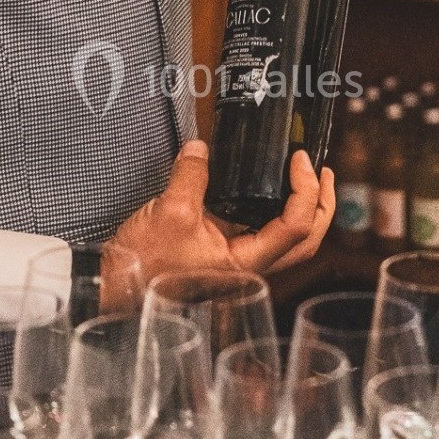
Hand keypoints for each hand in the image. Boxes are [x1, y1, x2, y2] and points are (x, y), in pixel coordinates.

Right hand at [108, 140, 333, 284]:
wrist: (117, 290)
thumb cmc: (143, 265)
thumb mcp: (169, 211)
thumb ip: (191, 176)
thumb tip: (200, 148)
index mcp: (245, 263)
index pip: (295, 227)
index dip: (305, 190)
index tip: (300, 160)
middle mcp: (249, 268)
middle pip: (306, 241)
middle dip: (321, 204)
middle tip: (321, 169)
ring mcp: (239, 264)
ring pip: (290, 241)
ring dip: (304, 209)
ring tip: (303, 176)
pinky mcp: (224, 256)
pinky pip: (263, 234)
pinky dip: (275, 212)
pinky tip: (266, 190)